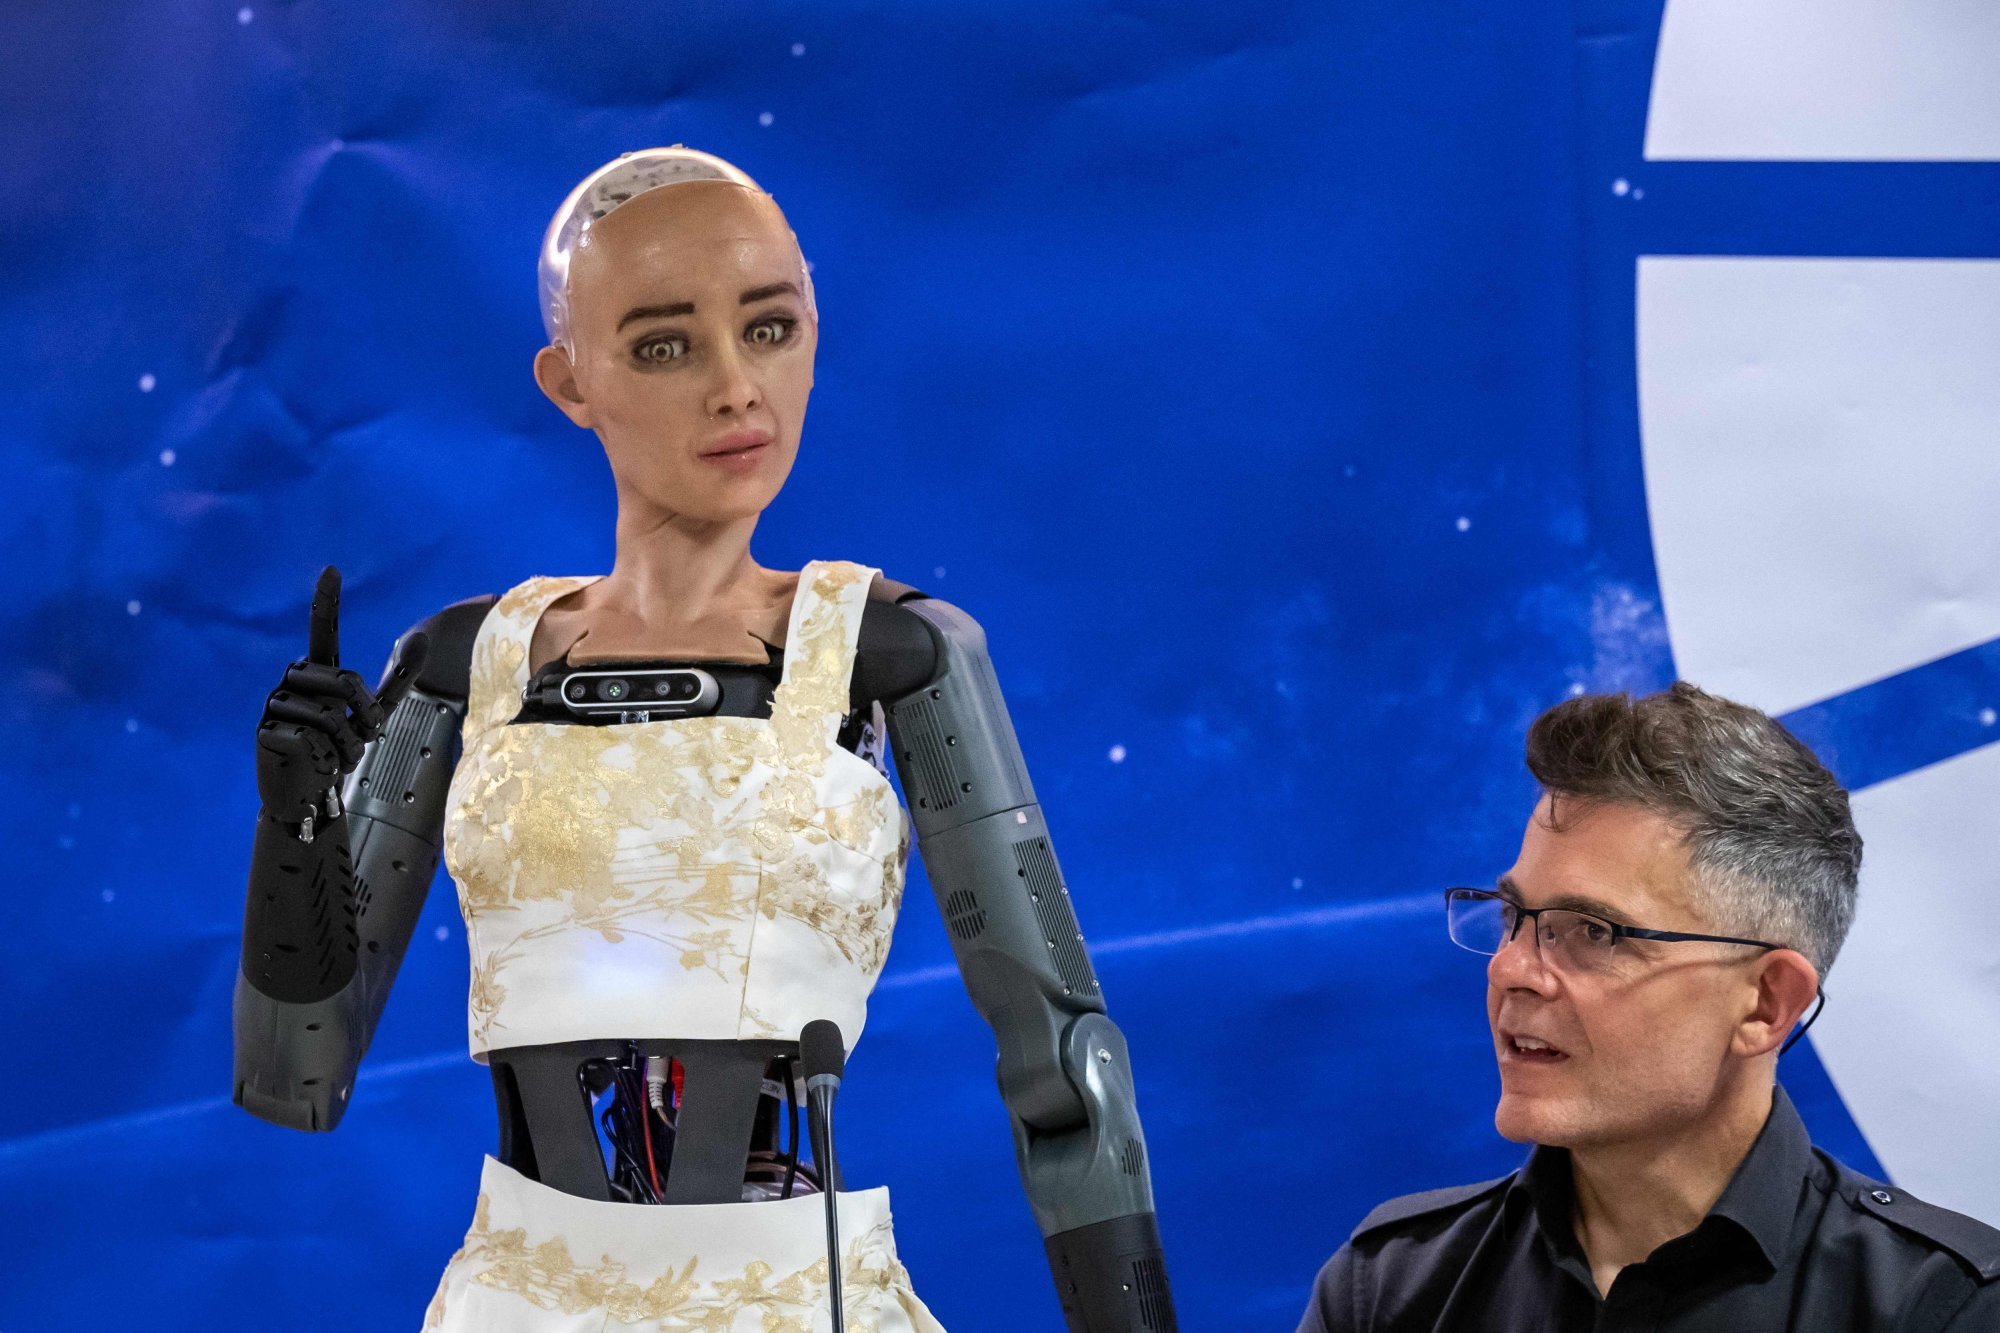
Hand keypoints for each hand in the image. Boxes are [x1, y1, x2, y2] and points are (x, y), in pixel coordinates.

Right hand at [255, 566, 428, 822]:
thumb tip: (424, 637)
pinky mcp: (265, 731)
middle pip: (347, 681)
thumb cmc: (337, 748)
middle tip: (356, 740)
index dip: (328, 602)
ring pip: (331, 715)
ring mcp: (275, 704)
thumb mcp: (374, 713)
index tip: (332, 569)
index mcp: (319, 671)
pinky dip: (323, 758)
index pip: (324, 632)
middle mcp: (293, 680)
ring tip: (334, 757)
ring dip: (346, 745)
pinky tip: (314, 765)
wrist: (308, 794)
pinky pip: (310, 738)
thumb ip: (397, 677)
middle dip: (365, 715)